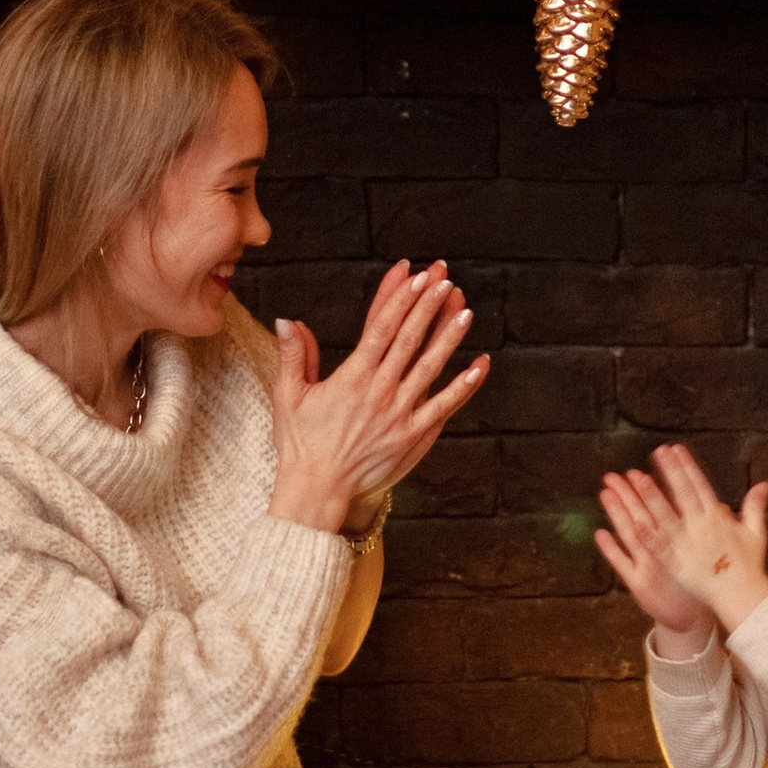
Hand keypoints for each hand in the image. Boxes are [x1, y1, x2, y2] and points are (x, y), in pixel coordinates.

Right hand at [269, 259, 486, 534]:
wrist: (317, 491)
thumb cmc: (301, 444)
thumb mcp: (288, 395)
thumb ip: (293, 355)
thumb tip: (287, 319)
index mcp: (352, 377)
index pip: (380, 328)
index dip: (399, 299)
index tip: (413, 276)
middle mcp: (380, 392)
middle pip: (409, 340)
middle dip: (428, 306)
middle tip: (444, 278)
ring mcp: (400, 414)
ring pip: (430, 367)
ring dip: (449, 337)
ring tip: (466, 310)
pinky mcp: (414, 436)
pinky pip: (444, 407)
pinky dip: (464, 385)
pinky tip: (480, 365)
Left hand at [598, 444, 767, 640]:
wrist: (742, 596)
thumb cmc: (748, 566)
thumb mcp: (755, 533)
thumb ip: (755, 506)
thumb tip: (764, 484)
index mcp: (717, 519)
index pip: (700, 486)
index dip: (687, 467)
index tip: (676, 449)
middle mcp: (701, 529)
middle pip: (682, 495)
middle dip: (669, 473)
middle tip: (656, 452)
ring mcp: (687, 547)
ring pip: (666, 517)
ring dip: (652, 497)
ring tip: (637, 478)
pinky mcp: (677, 565)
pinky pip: (659, 549)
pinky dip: (647, 536)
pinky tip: (633, 522)